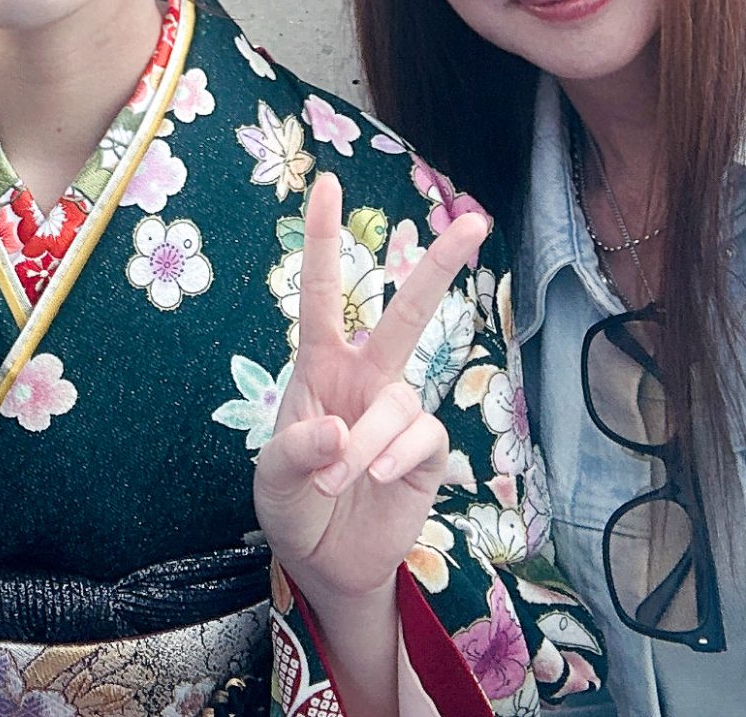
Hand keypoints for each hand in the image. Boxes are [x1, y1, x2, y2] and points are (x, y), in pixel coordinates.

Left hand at [254, 172, 489, 611]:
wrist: (326, 562)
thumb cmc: (293, 504)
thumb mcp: (271, 480)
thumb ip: (293, 450)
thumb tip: (339, 429)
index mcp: (320, 367)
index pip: (322, 294)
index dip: (326, 240)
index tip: (328, 184)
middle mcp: (366, 377)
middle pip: (407, 313)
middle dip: (440, 266)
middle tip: (474, 220)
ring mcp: (399, 411)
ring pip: (398, 401)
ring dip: (366, 444)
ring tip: (339, 479)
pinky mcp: (428, 452)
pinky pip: (423, 437)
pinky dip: (397, 457)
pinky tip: (381, 481)